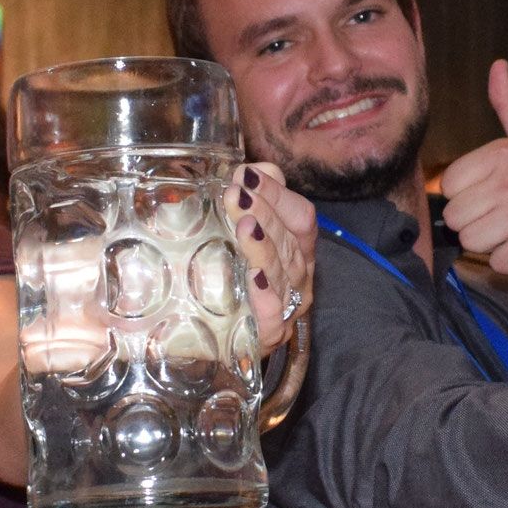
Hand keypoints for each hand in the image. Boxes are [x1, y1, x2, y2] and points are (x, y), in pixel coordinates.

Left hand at [225, 162, 316, 353]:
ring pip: (282, 273)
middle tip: (235, 195)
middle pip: (290, 240)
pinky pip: (273, 317)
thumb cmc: (228, 279)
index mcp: (297, 249)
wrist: (208, 339)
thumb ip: (249, 200)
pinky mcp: (267, 337)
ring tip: (244, 227)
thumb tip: (254, 168)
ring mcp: (287, 308)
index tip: (244, 175)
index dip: (276, 193)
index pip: (299, 215)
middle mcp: (298, 277)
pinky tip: (253, 280)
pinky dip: (265, 297)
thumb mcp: (235, 234)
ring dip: (264, 248)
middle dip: (264, 213)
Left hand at [440, 60, 507, 272]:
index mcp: (504, 152)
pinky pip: (495, 262)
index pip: (449, 186)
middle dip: (476, 223)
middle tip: (505, 216)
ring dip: (491, 244)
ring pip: (471, 241)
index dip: (468, 196)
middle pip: (456, 217)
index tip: (493, 194)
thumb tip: (498, 65)